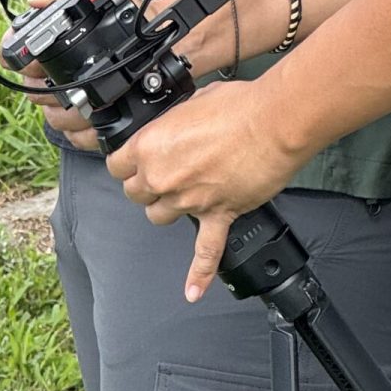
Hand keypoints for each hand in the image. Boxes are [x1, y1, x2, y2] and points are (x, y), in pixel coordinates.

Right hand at [4, 0, 109, 153]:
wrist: (154, 31)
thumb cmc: (118, 6)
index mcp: (41, 42)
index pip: (11, 57)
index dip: (25, 59)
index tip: (44, 56)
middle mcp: (47, 73)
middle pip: (34, 92)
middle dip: (55, 84)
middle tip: (81, 70)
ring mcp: (65, 100)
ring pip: (54, 117)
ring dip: (77, 107)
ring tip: (102, 88)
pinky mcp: (85, 124)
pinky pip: (77, 136)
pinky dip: (92, 127)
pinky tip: (108, 109)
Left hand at [105, 78, 303, 301]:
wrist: (274, 123)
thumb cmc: (239, 106)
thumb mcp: (194, 101)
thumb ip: (176, 121)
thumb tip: (177, 125)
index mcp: (151, 145)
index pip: (117, 164)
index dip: (125, 161)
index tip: (131, 159)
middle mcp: (164, 177)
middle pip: (134, 193)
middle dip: (144, 184)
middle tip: (160, 172)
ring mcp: (189, 201)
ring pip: (159, 217)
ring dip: (165, 207)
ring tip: (179, 195)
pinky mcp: (217, 216)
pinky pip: (205, 253)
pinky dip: (199, 274)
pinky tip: (193, 290)